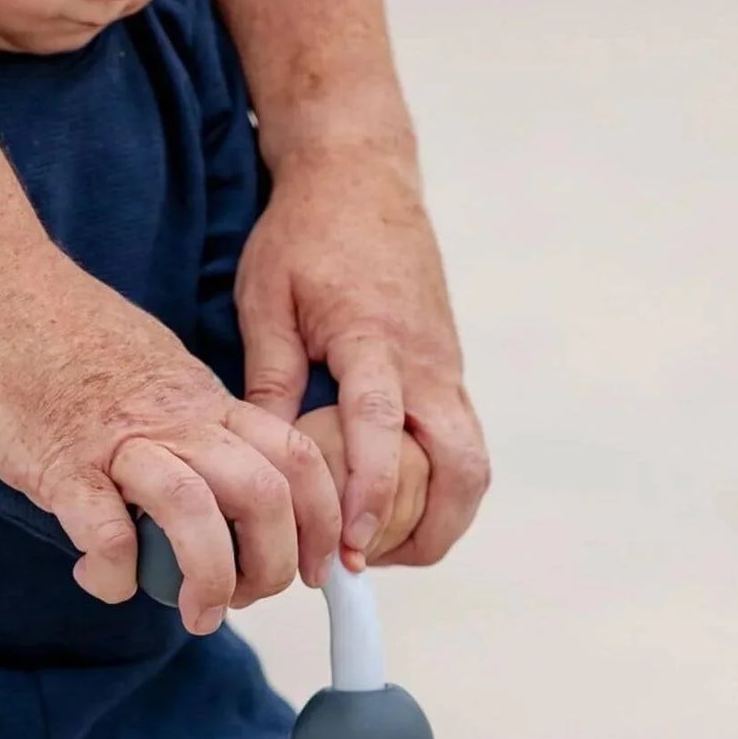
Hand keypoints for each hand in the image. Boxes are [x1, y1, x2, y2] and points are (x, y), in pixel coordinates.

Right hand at [0, 251, 339, 635]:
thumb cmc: (64, 334)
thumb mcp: (157, 374)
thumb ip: (188, 429)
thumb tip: (210, 494)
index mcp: (205, 402)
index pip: (295, 458)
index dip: (321, 521)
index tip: (316, 566)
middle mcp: (176, 420)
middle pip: (263, 493)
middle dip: (272, 565)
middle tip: (246, 600)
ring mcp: (117, 440)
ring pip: (196, 511)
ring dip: (208, 578)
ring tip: (197, 615)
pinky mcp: (59, 462)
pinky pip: (105, 531)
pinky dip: (116, 573)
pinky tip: (106, 581)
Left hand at [236, 144, 489, 566]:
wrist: (363, 175)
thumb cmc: (306, 235)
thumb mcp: (267, 299)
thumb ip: (270, 380)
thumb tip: (265, 461)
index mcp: (373, 338)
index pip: (383, 429)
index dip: (372, 493)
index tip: (352, 545)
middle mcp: (425, 361)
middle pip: (463, 465)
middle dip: (432, 530)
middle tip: (373, 563)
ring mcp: (446, 368)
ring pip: (473, 462)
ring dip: (442, 516)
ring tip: (383, 547)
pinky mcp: (449, 372)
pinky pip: (461, 443)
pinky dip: (439, 486)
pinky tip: (393, 506)